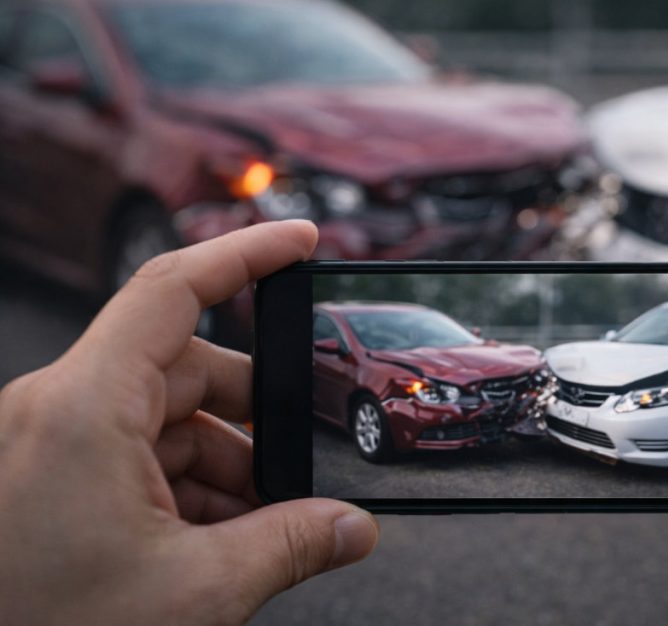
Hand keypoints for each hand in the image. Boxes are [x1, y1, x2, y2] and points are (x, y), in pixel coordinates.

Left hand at [0, 221, 377, 624]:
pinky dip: (183, 487)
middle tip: (298, 475)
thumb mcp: (194, 591)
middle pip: (187, 369)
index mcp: (84, 408)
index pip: (173, 289)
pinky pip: (133, 453)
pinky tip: (213, 539)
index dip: (245, 253)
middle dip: (253, 421)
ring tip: (255, 530)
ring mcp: (48, 441)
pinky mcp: (45, 475)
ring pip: (164, 419)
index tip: (299, 241)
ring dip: (222, 466)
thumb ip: (292, 545)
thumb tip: (352, 526)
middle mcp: (57, 408)